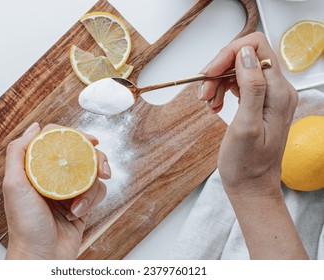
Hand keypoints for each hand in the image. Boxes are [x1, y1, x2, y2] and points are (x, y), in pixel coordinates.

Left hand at [3, 123, 110, 258]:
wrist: (41, 257)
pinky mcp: (82, 204)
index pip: (57, 141)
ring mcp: (70, 189)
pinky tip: (78, 214)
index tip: (89, 140)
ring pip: (92, 173)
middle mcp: (54, 176)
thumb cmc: (24, 224)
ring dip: (91, 187)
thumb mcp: (13, 185)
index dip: (74, 135)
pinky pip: (97, 192)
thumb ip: (18, 152)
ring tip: (80, 202)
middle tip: (101, 167)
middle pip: (80, 153)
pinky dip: (91, 202)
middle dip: (95, 158)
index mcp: (38, 168)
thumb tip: (34, 127)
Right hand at [200, 32, 306, 258]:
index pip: (257, 48)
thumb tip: (246, 54)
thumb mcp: (246, 126)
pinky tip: (214, 105)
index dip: (230, 54)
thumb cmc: (247, 164)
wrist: (251, 186)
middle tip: (204, 92)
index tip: (210, 72)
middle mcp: (278, 90)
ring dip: (217, 81)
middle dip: (219, 70)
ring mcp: (269, 97)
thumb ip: (251, 87)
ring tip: (208, 102)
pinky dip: (221, 90)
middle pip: (246, 57)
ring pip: (239, 70)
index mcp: (278, 93)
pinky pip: (238, 84)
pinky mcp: (258, 104)